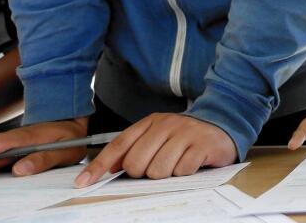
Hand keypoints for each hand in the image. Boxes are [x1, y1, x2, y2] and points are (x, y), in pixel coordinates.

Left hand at [75, 113, 235, 186]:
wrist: (222, 124)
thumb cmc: (185, 136)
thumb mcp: (158, 136)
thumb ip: (134, 148)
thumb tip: (109, 167)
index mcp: (150, 122)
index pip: (118, 145)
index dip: (99, 166)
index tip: (83, 183)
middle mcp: (166, 125)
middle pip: (137, 163)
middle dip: (144, 173)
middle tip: (159, 166)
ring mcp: (185, 133)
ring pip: (158, 170)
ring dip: (167, 174)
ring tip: (177, 163)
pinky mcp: (203, 144)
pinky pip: (182, 171)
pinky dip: (185, 173)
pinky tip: (191, 163)